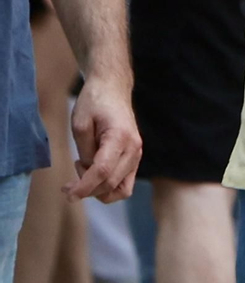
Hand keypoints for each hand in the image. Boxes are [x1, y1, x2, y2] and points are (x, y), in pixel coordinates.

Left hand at [68, 74, 140, 203]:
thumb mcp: (80, 124)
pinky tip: (93, 175)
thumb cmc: (94, 103)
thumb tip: (88, 173)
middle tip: (67, 184)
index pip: (103, 171)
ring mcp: (137, 153)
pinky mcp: (134, 157)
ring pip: (121, 189)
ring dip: (99, 191)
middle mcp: (134, 148)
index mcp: (120, 137)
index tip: (68, 195)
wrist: (113, 89)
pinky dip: (108, 187)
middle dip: (87, 190)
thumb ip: (85, 151)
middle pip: (111, 183)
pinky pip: (124, 183)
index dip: (85, 187)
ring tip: (83, 176)